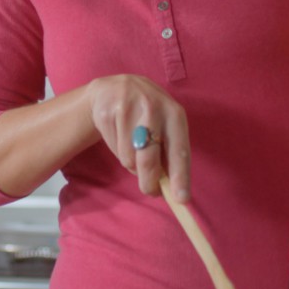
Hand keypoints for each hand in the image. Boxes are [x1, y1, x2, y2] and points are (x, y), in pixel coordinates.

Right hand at [86, 74, 189, 201]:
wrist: (113, 89)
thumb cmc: (146, 116)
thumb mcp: (164, 127)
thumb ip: (169, 155)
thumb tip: (174, 192)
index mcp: (174, 113)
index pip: (180, 151)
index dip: (181, 177)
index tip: (182, 199)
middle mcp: (153, 107)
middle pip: (149, 159)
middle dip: (149, 181)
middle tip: (150, 190)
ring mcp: (128, 107)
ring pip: (129, 157)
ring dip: (131, 162)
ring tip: (132, 147)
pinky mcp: (107, 112)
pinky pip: (114, 148)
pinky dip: (117, 150)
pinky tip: (119, 135)